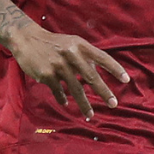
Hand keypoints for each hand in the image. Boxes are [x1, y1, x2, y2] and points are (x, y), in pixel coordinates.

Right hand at [6, 25, 129, 120]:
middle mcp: (71, 54)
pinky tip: (66, 103)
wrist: (26, 38)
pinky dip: (63, 98)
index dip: (115, 69)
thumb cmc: (54, 43)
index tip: (126, 80)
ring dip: (84, 104)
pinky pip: (59, 91)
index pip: (102, 57)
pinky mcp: (46, 74)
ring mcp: (59, 65)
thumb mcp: (72, 43)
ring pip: (76, 89)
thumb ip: (85, 56)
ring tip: (90, 114)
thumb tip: (97, 75)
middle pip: (91, 77)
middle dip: (104, 92)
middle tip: (114, 104)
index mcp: (80, 45)